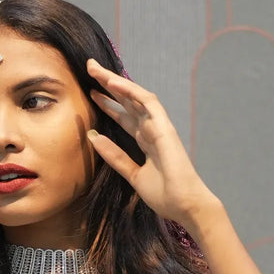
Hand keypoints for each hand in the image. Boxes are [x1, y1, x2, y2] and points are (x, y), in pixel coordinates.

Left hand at [85, 59, 218, 228]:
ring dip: (115, 82)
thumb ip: (115, 156)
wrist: (184, 205)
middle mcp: (151, 130)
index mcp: (145, 141)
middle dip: (108, 86)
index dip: (108, 105)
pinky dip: (130, 91)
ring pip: (134, 97)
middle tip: (89, 70)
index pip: (124, 117)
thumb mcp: (132, 174)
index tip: (91, 94)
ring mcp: (159, 126)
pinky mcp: (164, 127)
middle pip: (127, 102)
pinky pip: (147, 102)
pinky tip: (113, 82)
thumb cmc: (164, 194)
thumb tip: (93, 137)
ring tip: (95, 69)